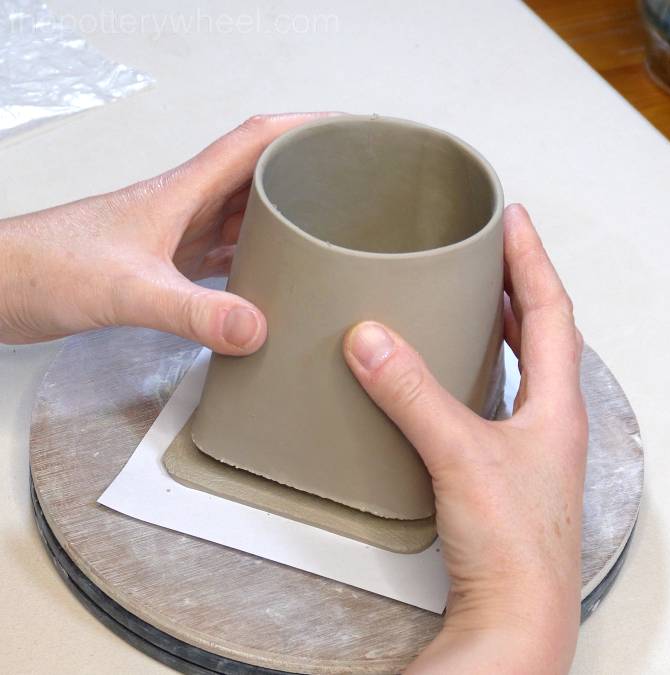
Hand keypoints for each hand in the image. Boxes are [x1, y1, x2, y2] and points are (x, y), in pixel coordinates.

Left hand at [0, 113, 330, 351]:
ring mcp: (174, 235)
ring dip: (278, 220)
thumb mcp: (128, 288)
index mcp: (181, 193)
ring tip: (319, 233)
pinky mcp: (165, 265)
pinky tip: (267, 279)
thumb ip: (191, 310)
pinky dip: (251, 260)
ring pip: (241, 217)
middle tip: (343, 188)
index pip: (251, 141)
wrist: (0, 286)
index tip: (340, 130)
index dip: (299, 128)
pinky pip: (222, 254)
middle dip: (301, 175)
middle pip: (256, 177)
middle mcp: (183, 208)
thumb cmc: (46, 267)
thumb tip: (254, 325)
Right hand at [344, 205, 586, 674]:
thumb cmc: (512, 549)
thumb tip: (372, 338)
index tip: (512, 218)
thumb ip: (413, 395)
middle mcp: (548, 420)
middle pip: (543, 331)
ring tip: (473, 295)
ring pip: (520, 366)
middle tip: (492, 247)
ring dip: (501, 325)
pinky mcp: (498, 468)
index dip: (532, 259)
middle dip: (519, 282)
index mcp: (556, 405)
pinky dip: (474, 369)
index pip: (552, 310)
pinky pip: (491, 398)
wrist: (515, 617)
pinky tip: (447, 372)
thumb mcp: (460, 455)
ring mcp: (526, 444)